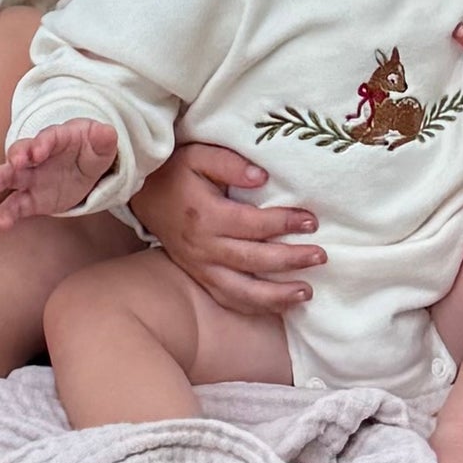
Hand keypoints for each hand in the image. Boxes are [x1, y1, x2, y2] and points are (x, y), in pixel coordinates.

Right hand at [0, 118, 120, 229]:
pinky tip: (3, 223)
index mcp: (57, 139)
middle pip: (21, 152)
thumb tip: (107, 132)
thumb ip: (104, 139)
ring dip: (1, 179)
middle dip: (17, 156)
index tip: (39, 151)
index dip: (43, 143)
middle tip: (14, 162)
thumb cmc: (90, 149)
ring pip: (11, 176)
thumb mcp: (102, 144)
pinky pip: (16, 205)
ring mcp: (32, 177)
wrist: (84, 167)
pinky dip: (8, 213)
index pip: (48, 138)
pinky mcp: (31, 199)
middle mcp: (38, 156)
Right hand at [131, 136, 317, 314]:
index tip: (311, 221)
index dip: (284, 224)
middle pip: (253, 260)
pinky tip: (278, 307)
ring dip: (275, 296)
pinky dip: (253, 307)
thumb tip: (262, 177)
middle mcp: (203, 246)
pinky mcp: (198, 276)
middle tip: (320, 256)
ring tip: (306, 293)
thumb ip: (230, 164)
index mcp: (205, 216)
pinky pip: (227, 298)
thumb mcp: (199, 155)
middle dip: (290, 260)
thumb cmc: (176, 171)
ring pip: (241, 290)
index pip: (253, 225)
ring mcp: (200, 266)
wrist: (142, 193)